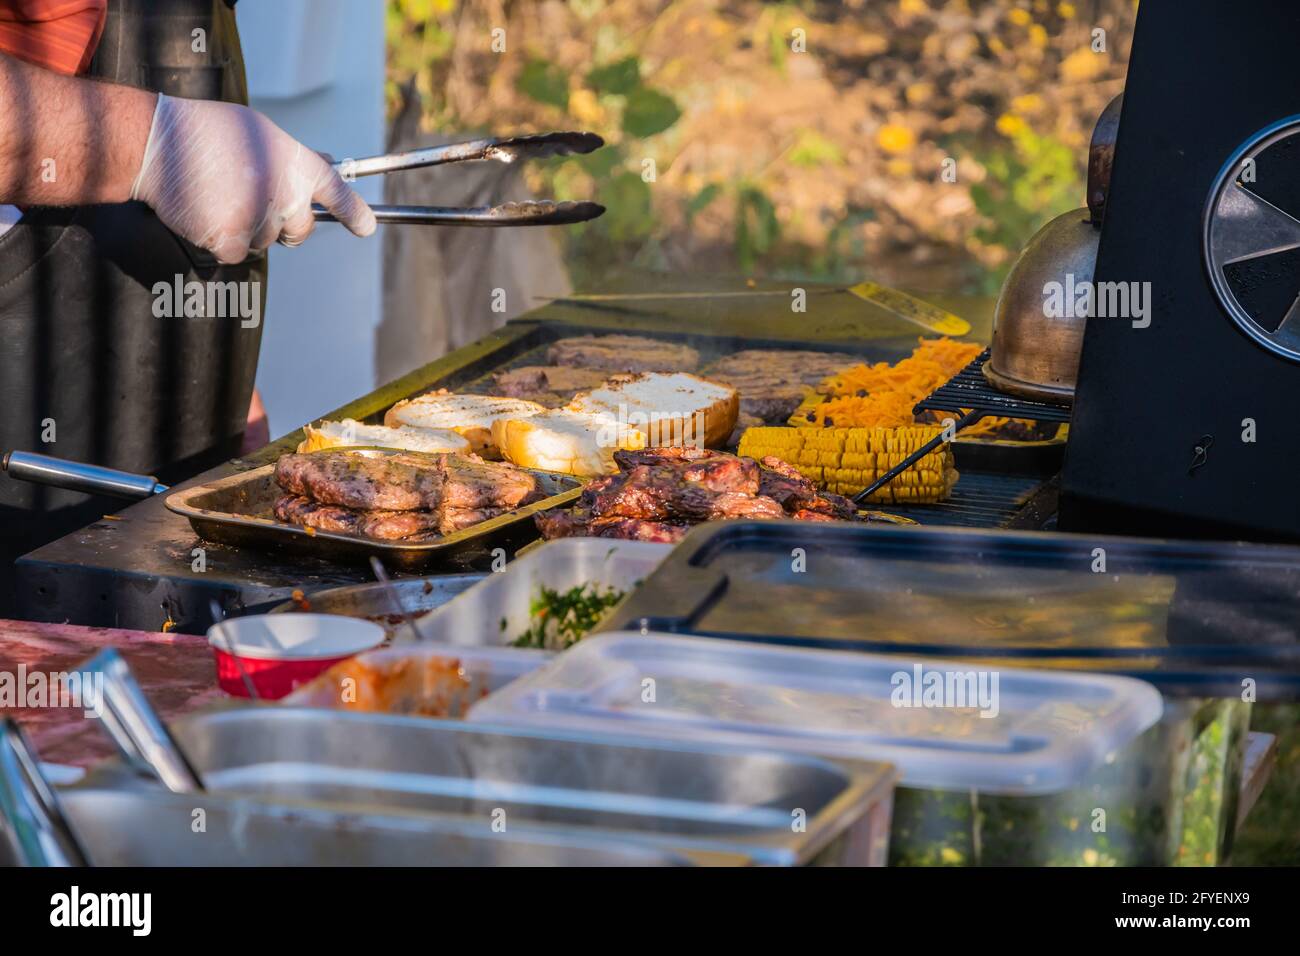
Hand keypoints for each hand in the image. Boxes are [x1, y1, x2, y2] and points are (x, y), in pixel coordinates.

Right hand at [130, 93, 375, 263]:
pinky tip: (207, 212)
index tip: (366, 226)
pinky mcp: (232, 241)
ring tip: (219, 194)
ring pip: (265, 242)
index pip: (338, 194)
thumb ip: (296, 157)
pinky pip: (238, 254)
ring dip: (247, 228)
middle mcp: (285, 195)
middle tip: (255, 202)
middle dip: (286, 226)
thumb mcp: (262, 133)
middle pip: (301, 231)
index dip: (356, 214)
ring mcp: (259, 220)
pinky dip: (223, 241)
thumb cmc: (209, 132)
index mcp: (297, 165)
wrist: (158, 142)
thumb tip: (329, 162)